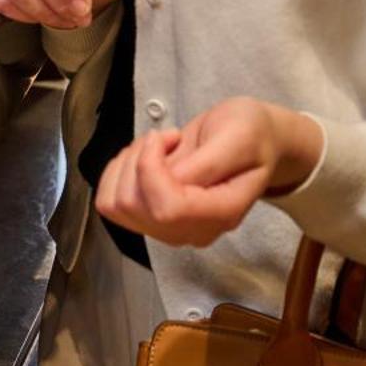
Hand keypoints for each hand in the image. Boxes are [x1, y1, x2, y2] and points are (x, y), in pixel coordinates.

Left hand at [96, 97, 324, 246]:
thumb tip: (171, 179)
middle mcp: (195, 230)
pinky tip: (144, 159)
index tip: (164, 136)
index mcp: (223, 213)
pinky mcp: (154, 220)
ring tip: (156, 147)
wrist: (254, 143)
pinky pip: (111, 203)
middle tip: (163, 138)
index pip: (167, 209)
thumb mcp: (238, 136)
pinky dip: (117, 173)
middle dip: (136, 160)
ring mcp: (172, 229)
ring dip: (125, 165)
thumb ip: (206, 163)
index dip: (149, 168)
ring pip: (116, 204)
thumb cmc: (251, 135)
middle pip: (133, 206)